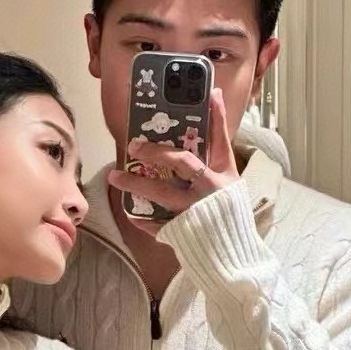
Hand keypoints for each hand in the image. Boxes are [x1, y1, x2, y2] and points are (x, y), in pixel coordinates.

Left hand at [109, 88, 239, 235]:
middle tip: (133, 145)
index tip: (209, 93)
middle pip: (182, 162)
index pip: (220, 140)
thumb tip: (202, 129)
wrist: (235, 255)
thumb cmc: (230, 216)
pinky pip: (158, 225)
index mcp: (226, 176)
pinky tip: (131, 213)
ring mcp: (197, 210)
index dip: (216, 116)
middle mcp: (212, 189)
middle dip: (156, 151)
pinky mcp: (184, 231)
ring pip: (162, 192)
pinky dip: (144, 220)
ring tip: (115, 175)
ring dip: (136, 182)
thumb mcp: (230, 185)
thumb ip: (216, 160)